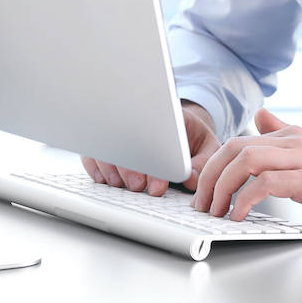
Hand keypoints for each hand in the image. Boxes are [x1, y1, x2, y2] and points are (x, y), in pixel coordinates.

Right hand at [81, 101, 220, 194]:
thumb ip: (202, 163)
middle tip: (138, 186)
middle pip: (126, 138)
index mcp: (169, 116)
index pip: (158, 134)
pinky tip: (104, 178)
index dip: (157, 164)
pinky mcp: (108, 138)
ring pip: (107, 144)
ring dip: (111, 167)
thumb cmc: (193, 136)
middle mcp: (141, 118)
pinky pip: (93, 149)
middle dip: (130, 167)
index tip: (159, 184)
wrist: (179, 123)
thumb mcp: (208, 146)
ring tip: (121, 185)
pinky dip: (95, 165)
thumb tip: (190, 180)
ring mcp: (122, 127)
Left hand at [191, 109, 301, 236]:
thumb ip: (288, 133)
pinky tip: (239, 214)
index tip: (207, 187)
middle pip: (237, 147)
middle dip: (211, 174)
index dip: (218, 164)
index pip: (243, 141)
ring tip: (215, 208)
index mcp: (296, 136)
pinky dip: (246, 198)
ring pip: (247, 159)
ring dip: (223, 185)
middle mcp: (298, 142)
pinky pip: (267, 183)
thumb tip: (261, 116)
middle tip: (202, 200)